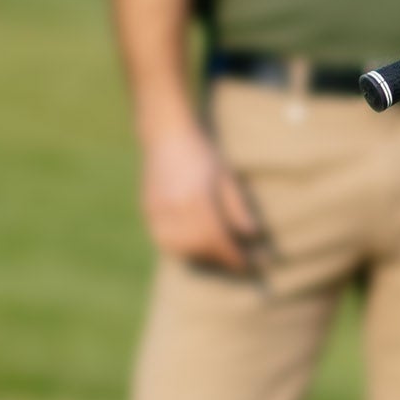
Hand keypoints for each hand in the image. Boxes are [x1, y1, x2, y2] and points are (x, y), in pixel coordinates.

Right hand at [142, 123, 262, 269]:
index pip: (218, 240)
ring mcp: (158, 211)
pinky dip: (179, 248)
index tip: (248, 264)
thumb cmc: (202, 154)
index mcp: (198, 200)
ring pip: (179, 248)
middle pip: (199, 247)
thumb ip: (237, 208)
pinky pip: (163, 240)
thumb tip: (251, 236)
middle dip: (218, 259)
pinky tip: (192, 246)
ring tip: (215, 255)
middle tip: (234, 261)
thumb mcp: (226, 178)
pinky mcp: (148, 210)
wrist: (167, 134)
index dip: (233, 256)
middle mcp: (175, 208)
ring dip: (199, 257)